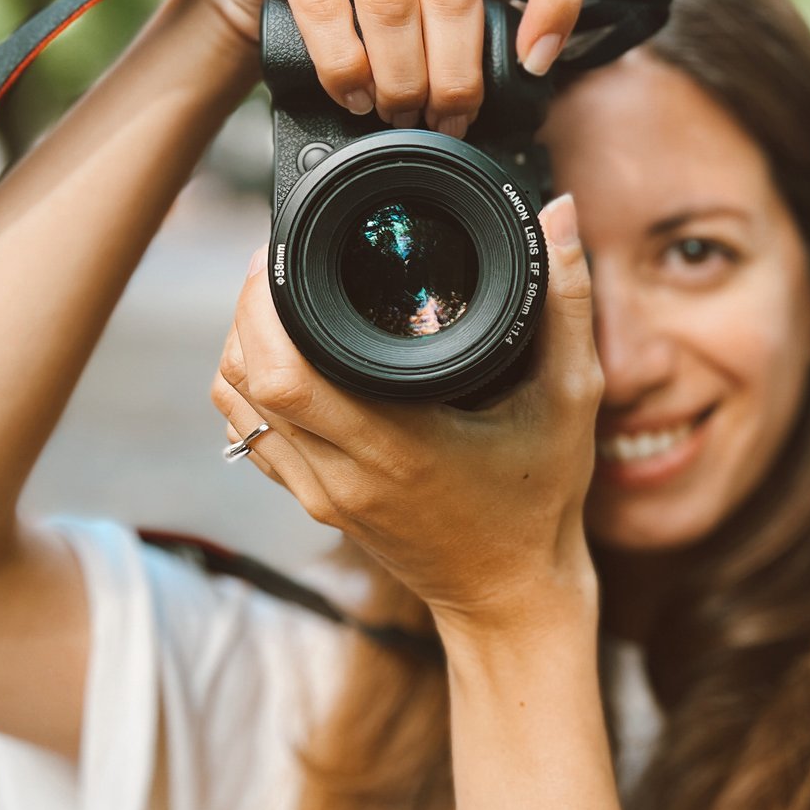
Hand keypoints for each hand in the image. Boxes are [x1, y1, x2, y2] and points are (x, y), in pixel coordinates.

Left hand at [210, 195, 602, 640]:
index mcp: (395, 447)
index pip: (282, 373)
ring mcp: (321, 495)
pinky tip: (281, 353)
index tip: (283, 252)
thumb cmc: (543, 502)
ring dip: (241, 347)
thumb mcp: (574, 398)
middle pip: (242, 380)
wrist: (512, 599)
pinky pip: (251, 435)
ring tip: (277, 298)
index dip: (263, 303)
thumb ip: (568, 303)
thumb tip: (561, 211)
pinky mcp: (316, 504)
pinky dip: (249, 388)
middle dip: (246, 309)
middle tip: (278, 260)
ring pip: (235, 407)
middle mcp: (343, 475)